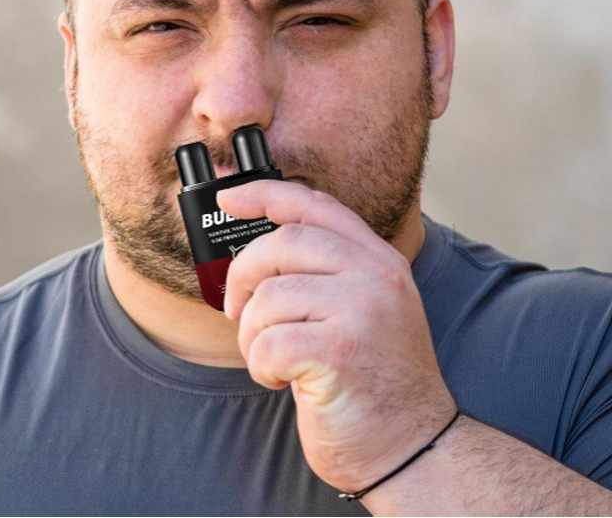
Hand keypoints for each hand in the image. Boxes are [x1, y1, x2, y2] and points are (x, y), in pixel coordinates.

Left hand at [216, 178, 456, 494]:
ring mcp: (361, 310)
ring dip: (252, 334)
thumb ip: (326, 272)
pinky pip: (267, 343)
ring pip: (268, 297)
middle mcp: (375, 276)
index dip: (264, 194)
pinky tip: (284, 380)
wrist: (412, 449)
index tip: (229, 195)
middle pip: (281, 242)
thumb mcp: (365, 309)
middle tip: (237, 311)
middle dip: (243, 277)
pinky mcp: (339, 352)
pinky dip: (261, 366)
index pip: (314, 204)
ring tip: (273, 359)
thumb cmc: (374, 382)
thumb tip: (256, 249)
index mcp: (378, 260)